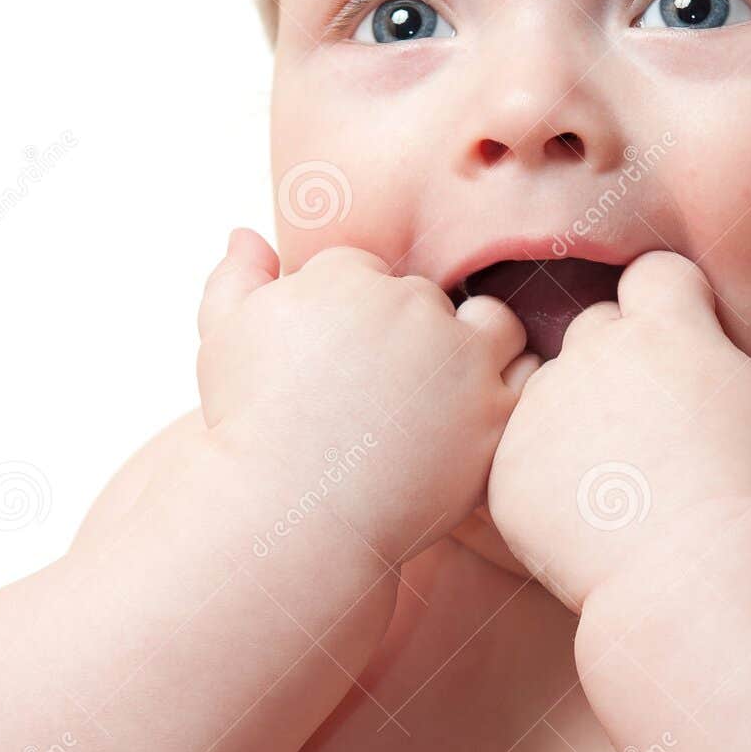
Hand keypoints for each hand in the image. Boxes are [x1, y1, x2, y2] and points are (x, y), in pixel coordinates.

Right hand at [196, 229, 538, 564]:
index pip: (367, 269)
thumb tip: (246, 232)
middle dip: (411, 332)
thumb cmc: (248, 428)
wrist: (289, 519)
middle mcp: (410, 306)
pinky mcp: (493, 414)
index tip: (337, 359)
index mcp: (348, 276)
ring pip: (495, 323)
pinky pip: (527, 379)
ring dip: (479, 345)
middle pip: (430, 297)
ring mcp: (459, 359)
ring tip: (444, 390)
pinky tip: (478, 415)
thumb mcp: (223, 338)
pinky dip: (510, 390)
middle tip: (383, 392)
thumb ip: (237, 276)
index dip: (351, 312)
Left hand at [486, 251, 750, 611]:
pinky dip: (548, 477)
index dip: (675, 301)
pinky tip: (589, 514)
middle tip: (653, 419)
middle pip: (596, 327)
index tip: (688, 336)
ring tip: (622, 477)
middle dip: (621, 358)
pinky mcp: (508, 465)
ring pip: (554, 390)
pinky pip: (523, 454)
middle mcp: (593, 352)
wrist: (696, 574)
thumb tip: (734, 365)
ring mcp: (543, 407)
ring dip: (579, 417)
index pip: (656, 275)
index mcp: (663, 327)